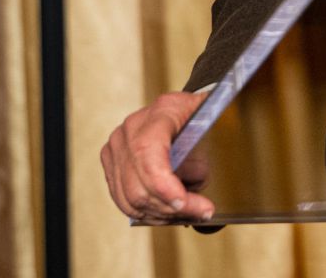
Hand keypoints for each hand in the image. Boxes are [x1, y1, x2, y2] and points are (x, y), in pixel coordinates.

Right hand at [100, 90, 213, 222]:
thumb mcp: (214, 130)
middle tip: (200, 212)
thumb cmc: (200, 118)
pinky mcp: (111, 161)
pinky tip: (168, 213)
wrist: (183, 110)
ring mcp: (117, 145)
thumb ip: (205, 157)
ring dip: (161, 213)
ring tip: (187, 214)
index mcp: (162, 111)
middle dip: (170, 207)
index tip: (184, 202)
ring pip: (130, 197)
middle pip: (138, 184)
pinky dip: (147, 212)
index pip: (148, 152)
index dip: (162, 185)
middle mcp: (133, 127)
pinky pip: (123, 199)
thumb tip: (193, 187)